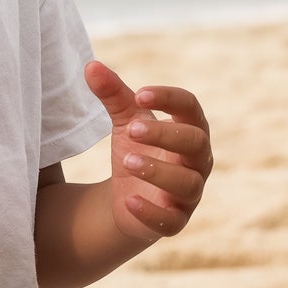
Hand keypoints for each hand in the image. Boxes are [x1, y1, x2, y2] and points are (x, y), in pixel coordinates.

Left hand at [86, 62, 212, 246]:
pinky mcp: (176, 221)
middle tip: (131, 129)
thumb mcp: (125, 122)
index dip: (169, 99)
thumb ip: (113, 95)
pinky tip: (128, 201)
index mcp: (190, 129)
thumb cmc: (138, 151)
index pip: (191, 108)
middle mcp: (197, 160)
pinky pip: (172, 220)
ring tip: (127, 161)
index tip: (139, 93)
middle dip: (165, 134)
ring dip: (159, 171)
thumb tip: (90, 66)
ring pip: (188, 182)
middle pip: (196, 142)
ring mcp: (190, 193)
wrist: (129, 199)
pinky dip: (152, 212)